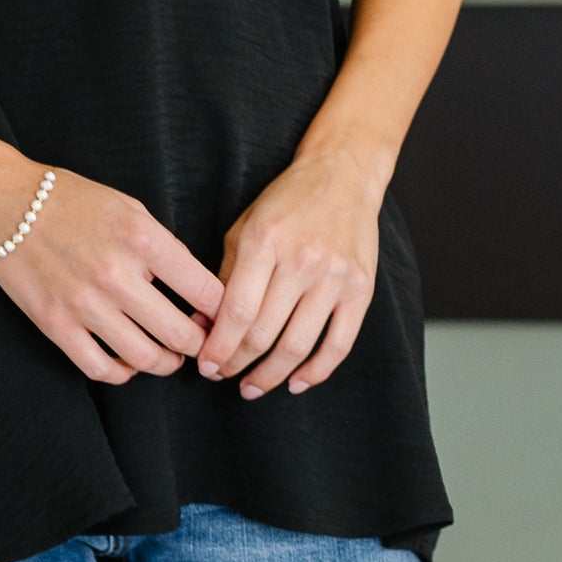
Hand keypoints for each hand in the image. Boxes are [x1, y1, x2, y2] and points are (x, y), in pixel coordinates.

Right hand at [0, 160, 224, 385]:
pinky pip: (101, 368)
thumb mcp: (130, 209)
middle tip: (199, 344)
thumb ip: (164, 247)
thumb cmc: (71, 201)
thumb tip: (195, 289)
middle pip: (182, 334)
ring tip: (169, 357)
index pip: (208, 292)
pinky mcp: (56, 325)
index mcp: (143, 240)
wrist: (5, 203)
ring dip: (166, 364)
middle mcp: (118, 275)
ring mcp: (85, 304)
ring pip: (147, 359)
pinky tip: (128, 362)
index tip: (220, 317)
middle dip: (200, 345)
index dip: (223, 312)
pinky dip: (123, 373)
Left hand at [198, 137, 387, 395]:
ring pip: (298, 345)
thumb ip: (222, 277)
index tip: (206, 366)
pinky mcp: (361, 289)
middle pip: (263, 333)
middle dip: (237, 363)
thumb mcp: (244, 229)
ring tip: (252, 386)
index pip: (236, 311)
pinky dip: (316, 371)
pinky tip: (296, 382)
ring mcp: (334, 277)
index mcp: (265, 241)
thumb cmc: (286, 202)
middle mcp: (301, 261)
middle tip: (222, 376)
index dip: (218, 347)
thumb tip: (201, 325)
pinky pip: (339, 344)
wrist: (343, 175)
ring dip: (270, 375)